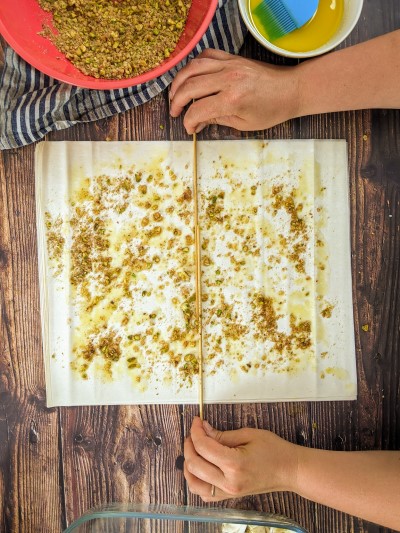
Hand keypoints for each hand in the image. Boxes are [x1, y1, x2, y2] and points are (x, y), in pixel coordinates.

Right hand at [169, 49, 300, 133]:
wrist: (291, 89)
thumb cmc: (271, 110)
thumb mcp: (244, 124)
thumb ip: (217, 120)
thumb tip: (197, 122)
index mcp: (232, 100)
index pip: (198, 110)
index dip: (188, 121)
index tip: (189, 128)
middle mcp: (228, 79)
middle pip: (190, 87)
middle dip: (177, 101)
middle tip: (175, 111)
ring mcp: (230, 65)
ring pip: (193, 68)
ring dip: (180, 81)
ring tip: (175, 94)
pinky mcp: (232, 58)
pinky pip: (206, 55)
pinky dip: (194, 65)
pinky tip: (191, 77)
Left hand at [184, 416, 298, 501]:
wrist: (290, 470)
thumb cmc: (274, 450)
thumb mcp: (248, 434)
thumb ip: (222, 434)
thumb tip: (203, 429)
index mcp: (234, 465)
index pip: (203, 448)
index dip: (195, 431)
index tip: (197, 421)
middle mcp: (229, 483)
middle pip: (194, 465)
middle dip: (189, 445)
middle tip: (194, 432)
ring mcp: (228, 492)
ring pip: (194, 484)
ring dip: (189, 465)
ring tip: (194, 449)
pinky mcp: (229, 496)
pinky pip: (204, 494)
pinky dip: (196, 480)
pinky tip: (200, 466)